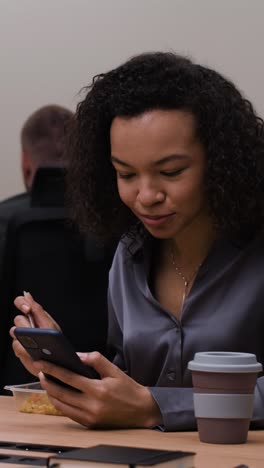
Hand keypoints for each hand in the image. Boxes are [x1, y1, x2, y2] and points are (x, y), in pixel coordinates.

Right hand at [9, 292, 59, 376]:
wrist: (58, 362)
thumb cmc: (56, 342)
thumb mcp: (50, 325)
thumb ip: (38, 310)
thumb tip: (27, 294)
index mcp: (34, 316)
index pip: (21, 302)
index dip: (21, 303)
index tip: (27, 309)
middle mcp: (26, 326)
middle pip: (18, 319)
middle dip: (27, 325)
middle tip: (34, 332)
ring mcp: (21, 338)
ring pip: (14, 333)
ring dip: (25, 338)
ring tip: (36, 344)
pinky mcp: (19, 350)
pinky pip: (16, 347)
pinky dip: (25, 350)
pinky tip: (33, 353)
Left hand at [37, 352, 161, 428]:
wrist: (142, 410)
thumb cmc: (128, 389)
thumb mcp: (114, 370)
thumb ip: (96, 360)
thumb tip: (78, 355)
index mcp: (98, 390)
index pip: (69, 377)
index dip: (53, 370)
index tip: (41, 364)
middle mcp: (92, 406)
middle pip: (61, 393)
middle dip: (47, 381)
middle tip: (40, 372)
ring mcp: (90, 417)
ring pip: (62, 405)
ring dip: (51, 394)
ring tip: (47, 382)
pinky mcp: (89, 425)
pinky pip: (69, 414)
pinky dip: (60, 404)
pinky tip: (58, 395)